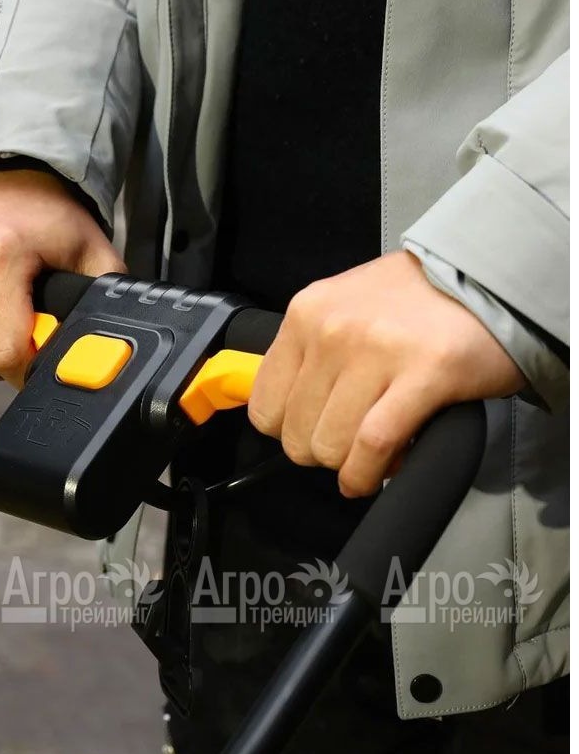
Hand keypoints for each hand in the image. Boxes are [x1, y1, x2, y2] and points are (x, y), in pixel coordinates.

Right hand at [0, 169, 124, 386]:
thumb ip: (99, 303)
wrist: (9, 174)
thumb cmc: (53, 221)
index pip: (3, 351)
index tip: (38, 361)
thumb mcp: (94, 257)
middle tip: (20, 341)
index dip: (25, 370)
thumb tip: (100, 353)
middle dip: (0, 363)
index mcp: (0, 255)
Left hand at [248, 251, 524, 496]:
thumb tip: (286, 410)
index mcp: (306, 314)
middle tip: (349, 442)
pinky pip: (373, 447)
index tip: (311, 432)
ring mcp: (376, 352)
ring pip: (331, 445)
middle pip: (296, 433)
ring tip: (372, 453)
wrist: (489, 278)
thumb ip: (309, 351)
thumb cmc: (414, 299)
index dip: (287, 432)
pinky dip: (368, 474)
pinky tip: (375, 475)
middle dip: (322, 451)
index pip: (264, 404)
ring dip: (349, 465)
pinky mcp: (423, 375)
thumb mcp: (342, 306)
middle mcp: (332, 330)